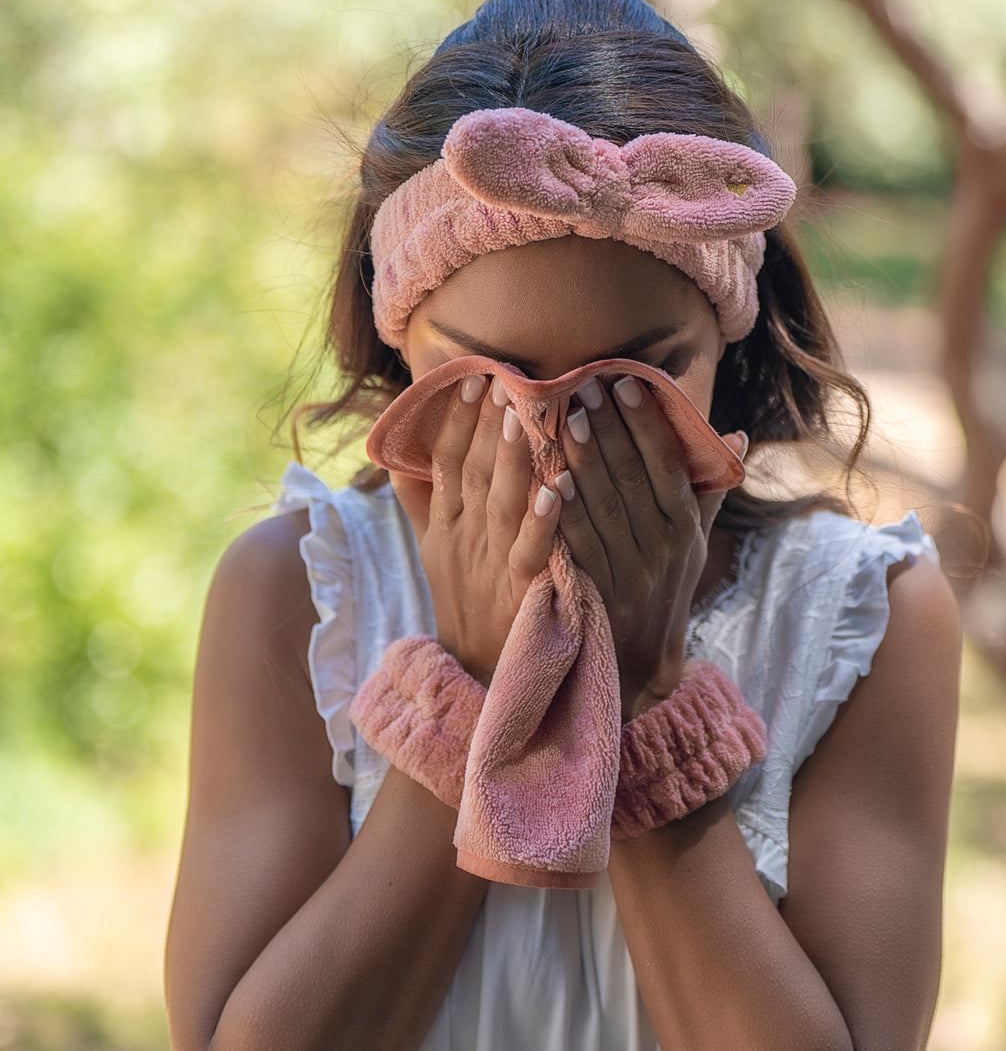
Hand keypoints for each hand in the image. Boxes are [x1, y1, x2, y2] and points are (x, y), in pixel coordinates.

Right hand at [388, 373, 563, 684]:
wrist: (476, 673)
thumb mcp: (433, 551)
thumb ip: (419, 503)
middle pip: (470, 472)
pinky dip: (544, 521)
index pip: (444, 462)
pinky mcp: (520, 590)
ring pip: (499, 502)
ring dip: (511, 458)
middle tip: (501, 377)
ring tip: (522, 415)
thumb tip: (399, 458)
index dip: (456, 421)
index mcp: (445, 524)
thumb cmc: (463, 602)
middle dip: (484, 424)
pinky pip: (531, 550)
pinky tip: (560, 489)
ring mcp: (490, 564)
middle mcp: (463, 539)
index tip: (470, 379)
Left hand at [556, 373, 745, 719]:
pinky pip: (577, 545)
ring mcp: (626, 573)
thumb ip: (706, 490)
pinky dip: (562, 514)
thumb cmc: (664, 590)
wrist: (638, 665)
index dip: (647, 423)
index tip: (627, 383)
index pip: (668, 465)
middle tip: (582, 386)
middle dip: (606, 429)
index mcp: (684, 530)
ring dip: (581, 461)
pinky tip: (544, 480)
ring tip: (559, 418)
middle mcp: (661, 550)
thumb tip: (737, 435)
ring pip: (603, 507)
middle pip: (631, 479)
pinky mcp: (593, 592)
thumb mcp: (694, 545)